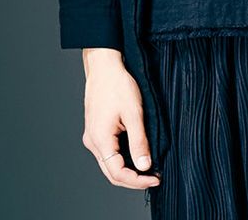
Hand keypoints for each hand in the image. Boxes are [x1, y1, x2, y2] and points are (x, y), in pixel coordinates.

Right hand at [80, 47, 160, 190]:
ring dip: (128, 169)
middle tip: (154, 177)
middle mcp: (93, 141)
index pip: (117, 173)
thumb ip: (139, 142)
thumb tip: (145, 166)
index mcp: (100, 139)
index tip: (155, 178)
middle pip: (111, 172)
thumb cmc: (118, 84)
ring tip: (148, 167)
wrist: (104, 66)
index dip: (137, 181)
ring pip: (109, 163)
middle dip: (133, 179)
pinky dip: (122, 158)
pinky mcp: (96, 130)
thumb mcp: (134, 113)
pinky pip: (108, 152)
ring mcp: (92, 136)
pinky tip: (135, 154)